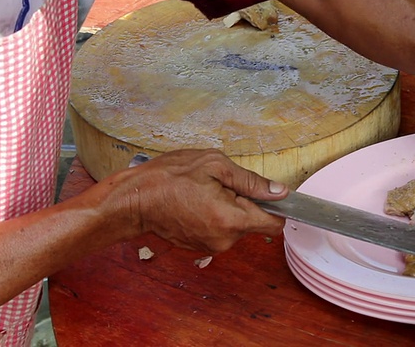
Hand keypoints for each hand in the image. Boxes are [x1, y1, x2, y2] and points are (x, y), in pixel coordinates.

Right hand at [103, 149, 288, 252]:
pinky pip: (221, 230)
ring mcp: (212, 246)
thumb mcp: (214, 165)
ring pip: (237, 226)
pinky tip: (196, 203)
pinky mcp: (201, 247)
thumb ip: (251, 181)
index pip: (274, 224)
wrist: (134, 200)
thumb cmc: (169, 178)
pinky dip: (215, 216)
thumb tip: (280, 192)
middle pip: (254, 222)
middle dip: (245, 203)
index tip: (268, 194)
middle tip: (219, 186)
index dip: (277, 207)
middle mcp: (225, 240)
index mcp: (232, 220)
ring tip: (204, 193)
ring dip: (229, 209)